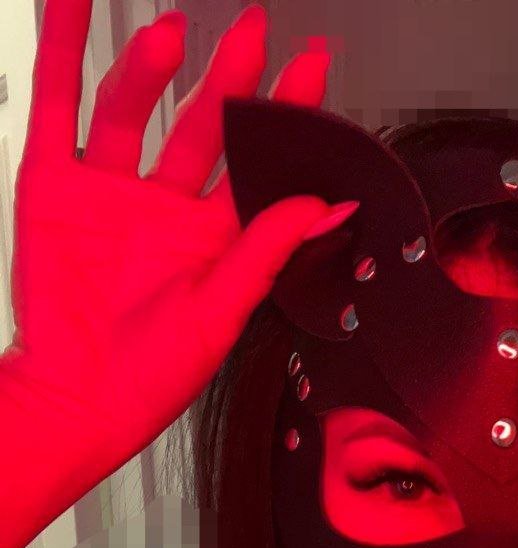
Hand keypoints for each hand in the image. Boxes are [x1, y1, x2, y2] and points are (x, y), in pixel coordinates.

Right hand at [6, 0, 357, 477]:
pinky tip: (71, 2)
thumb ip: (267, 252)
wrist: (80, 401)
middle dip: (230, 79)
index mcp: (215, 238)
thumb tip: (328, 206)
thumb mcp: (222, 314)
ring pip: (133, 110)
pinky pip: (57, 104)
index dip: (286, 116)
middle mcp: (166, 207)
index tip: (313, 64)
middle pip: (202, 126)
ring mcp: (109, 191)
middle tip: (253, 29)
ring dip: (150, 67)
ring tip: (169, 33)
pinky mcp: (54, 185)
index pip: (257, 163)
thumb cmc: (154, 376)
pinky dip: (61, 49)